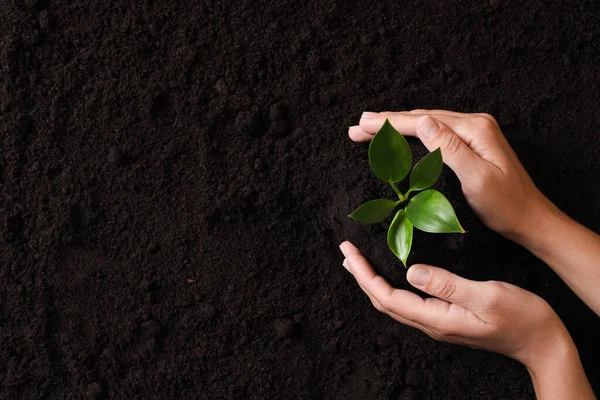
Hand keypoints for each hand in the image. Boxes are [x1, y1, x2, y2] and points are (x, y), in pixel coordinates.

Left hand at [338, 241, 569, 368]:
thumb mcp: (486, 295)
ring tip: (357, 264)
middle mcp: (431, 324)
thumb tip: (411, 271)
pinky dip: (389, 286)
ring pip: (393, 303)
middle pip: (384, 301)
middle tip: (345, 252)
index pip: (388, 296)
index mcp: (437, 318)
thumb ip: (448, 284)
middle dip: (361, 276)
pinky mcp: (445, 319)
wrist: (543, 342)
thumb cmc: (521, 317)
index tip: (349, 253)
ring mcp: (438, 323)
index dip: (365, 275)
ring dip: (372, 282)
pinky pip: (407, 303)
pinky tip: (389, 277)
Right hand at [348, 110, 551, 240]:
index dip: (389, 123)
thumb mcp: (477, 179)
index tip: (362, 125)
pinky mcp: (471, 145)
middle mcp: (474, 124)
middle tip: (357, 126)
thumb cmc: (506, 205)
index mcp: (474, 129)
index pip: (422, 121)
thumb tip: (422, 122)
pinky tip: (399, 135)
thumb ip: (449, 149)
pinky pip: (435, 133)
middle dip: (387, 121)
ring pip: (426, 124)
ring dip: (396, 126)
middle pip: (422, 118)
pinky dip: (412, 134)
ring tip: (369, 127)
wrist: (530, 219)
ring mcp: (473, 133)